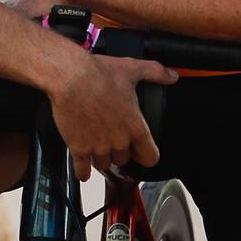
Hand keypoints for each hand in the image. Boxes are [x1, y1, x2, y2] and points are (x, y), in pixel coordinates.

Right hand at [42, 50, 175, 180]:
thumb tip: (172, 75)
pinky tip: (83, 169)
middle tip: (111, 139)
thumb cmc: (98, 73)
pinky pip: (82, 171)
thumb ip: (155, 73)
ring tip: (96, 147)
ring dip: (100, 158)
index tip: (139, 151)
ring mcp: (98, 147)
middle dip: (118, 151)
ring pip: (104, 164)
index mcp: (135, 126)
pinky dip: (83, 171)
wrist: (68, 76)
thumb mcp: (131, 69)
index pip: (150, 157)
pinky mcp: (78, 148)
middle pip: (124, 160)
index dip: (145, 154)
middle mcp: (119, 141)